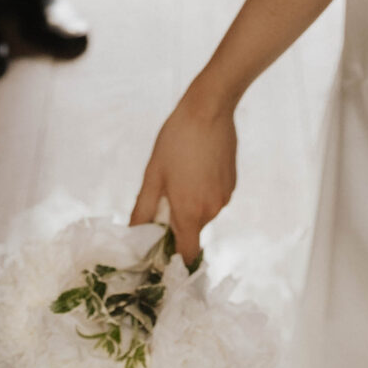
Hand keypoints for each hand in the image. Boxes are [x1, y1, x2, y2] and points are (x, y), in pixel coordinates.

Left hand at [129, 84, 237, 266]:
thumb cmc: (176, 140)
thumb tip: (134, 234)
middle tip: (165, 196)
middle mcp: (212, 210)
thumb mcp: (153, 174)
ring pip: (203, 213)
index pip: (188, 255)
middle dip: (178, 221)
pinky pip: (214, 198)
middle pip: (193, 231)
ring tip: (181, 174)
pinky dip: (204, 191)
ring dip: (191, 204)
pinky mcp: (233, 182)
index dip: (174, 258)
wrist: (209, 108)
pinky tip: (196, 167)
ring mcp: (225, 196)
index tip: (161, 249)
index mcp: (190, 212)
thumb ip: (143, 210)